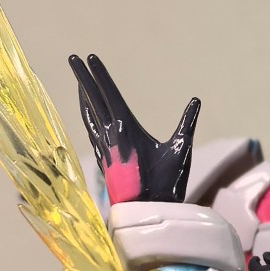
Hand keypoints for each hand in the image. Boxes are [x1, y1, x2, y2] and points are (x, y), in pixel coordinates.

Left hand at [70, 53, 199, 204]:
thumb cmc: (166, 184)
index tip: (89, 57)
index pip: (109, 94)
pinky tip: (87, 112)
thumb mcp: (180, 151)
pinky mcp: (103, 160)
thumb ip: (186, 124)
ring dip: (83, 96)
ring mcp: (104, 148)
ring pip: (89, 115)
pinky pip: (91, 131)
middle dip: (83, 77)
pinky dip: (87, 116)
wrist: (146, 213)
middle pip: (93, 100)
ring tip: (78, 81)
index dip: (99, 74)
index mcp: (127, 129)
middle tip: (73, 58)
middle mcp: (111, 136)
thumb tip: (196, 100)